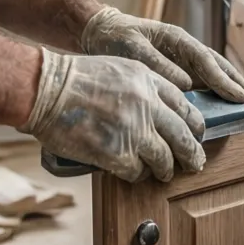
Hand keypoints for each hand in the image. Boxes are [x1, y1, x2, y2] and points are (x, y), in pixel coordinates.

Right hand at [19, 49, 206, 182]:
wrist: (46, 89)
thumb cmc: (77, 79)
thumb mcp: (122, 69)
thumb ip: (148, 87)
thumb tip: (167, 112)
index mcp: (150, 82)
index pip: (187, 108)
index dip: (195, 126)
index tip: (196, 135)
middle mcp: (148, 105)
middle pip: (184, 136)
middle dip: (193, 154)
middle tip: (195, 163)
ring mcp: (133, 130)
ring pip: (165, 158)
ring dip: (167, 169)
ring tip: (165, 173)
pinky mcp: (116, 153)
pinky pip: (138, 171)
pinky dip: (140, 175)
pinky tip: (137, 173)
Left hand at [80, 6, 243, 103]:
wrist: (102, 32)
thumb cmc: (116, 37)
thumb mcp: (133, 48)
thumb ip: (158, 64)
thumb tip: (186, 84)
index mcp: (179, 40)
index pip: (206, 62)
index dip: (224, 81)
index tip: (239, 96)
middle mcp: (187, 50)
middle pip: (218, 67)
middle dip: (238, 84)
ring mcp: (184, 60)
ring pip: (214, 75)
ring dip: (232, 89)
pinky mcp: (179, 71)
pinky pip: (202, 83)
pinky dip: (216, 94)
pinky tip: (225, 106)